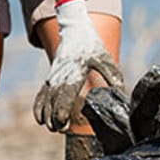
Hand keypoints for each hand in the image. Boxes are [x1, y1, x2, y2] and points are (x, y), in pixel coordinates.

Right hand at [34, 0, 122, 131]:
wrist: (75, 30)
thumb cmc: (91, 45)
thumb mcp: (104, 57)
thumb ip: (111, 73)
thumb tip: (120, 89)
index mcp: (74, 72)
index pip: (65, 93)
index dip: (62, 108)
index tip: (63, 121)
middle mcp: (60, 76)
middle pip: (53, 100)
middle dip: (54, 116)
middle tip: (59, 129)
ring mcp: (53, 76)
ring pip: (45, 98)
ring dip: (46, 114)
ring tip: (49, 127)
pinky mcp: (51, 77)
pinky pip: (41, 93)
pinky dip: (38, 106)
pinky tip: (39, 119)